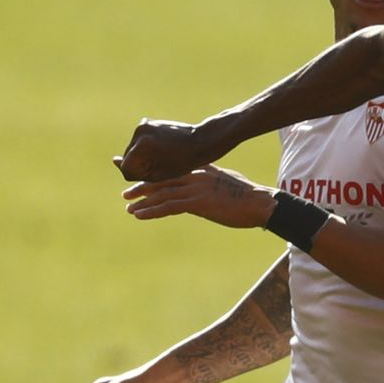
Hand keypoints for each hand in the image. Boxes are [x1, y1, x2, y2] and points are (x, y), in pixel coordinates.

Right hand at [118, 118, 226, 183]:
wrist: (201, 141)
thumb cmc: (183, 163)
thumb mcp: (158, 173)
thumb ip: (135, 170)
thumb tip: (113, 160)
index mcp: (142, 146)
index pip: (128, 169)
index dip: (141, 176)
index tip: (156, 175)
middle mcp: (139, 131)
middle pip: (129, 158)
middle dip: (140, 165)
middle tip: (161, 166)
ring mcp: (143, 124)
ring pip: (133, 149)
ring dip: (143, 156)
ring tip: (163, 158)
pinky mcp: (148, 122)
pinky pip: (140, 140)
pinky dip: (147, 147)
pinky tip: (161, 149)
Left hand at [122, 165, 273, 228]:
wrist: (259, 202)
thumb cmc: (246, 194)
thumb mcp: (225, 179)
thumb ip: (210, 178)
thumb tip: (204, 184)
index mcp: (199, 168)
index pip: (169, 168)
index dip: (150, 169)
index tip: (138, 169)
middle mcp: (194, 174)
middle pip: (161, 178)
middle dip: (140, 183)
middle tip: (124, 189)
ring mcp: (195, 187)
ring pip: (161, 192)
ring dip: (143, 200)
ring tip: (128, 206)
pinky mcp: (198, 202)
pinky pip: (168, 206)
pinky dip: (152, 210)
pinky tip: (140, 215)